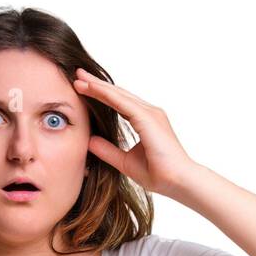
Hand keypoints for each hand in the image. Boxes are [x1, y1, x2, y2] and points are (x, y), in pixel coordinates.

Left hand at [72, 67, 198, 199]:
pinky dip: (106, 94)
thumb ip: (108, 150)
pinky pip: (122, 102)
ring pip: (118, 95)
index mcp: (145, 121)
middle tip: (78, 74)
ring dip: (98, 86)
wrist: (177, 182)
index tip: (83, 87)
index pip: (119, 103)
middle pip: (118, 94)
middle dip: (97, 84)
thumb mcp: (125, 162)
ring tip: (79, 77)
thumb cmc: (158, 174)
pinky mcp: (148, 118)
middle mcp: (149, 113)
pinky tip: (91, 88)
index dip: (101, 95)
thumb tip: (89, 140)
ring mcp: (150, 113)